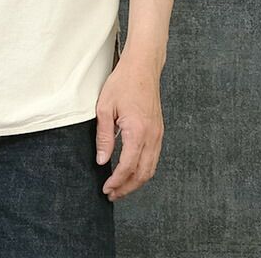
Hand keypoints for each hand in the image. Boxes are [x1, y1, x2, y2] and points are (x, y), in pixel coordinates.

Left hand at [94, 53, 164, 201]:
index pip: (127, 167)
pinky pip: (154, 158)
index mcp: (138, 131)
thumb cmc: (123, 83)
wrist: (143, 67)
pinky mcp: (159, 131)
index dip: (116, 181)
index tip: (106, 189)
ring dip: (136, 181)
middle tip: (112, 194)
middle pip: (142, 174)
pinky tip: (131, 171)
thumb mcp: (105, 108)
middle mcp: (152, 136)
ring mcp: (158, 134)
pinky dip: (143, 170)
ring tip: (120, 187)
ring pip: (151, 168)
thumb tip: (101, 160)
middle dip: (127, 188)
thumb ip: (104, 136)